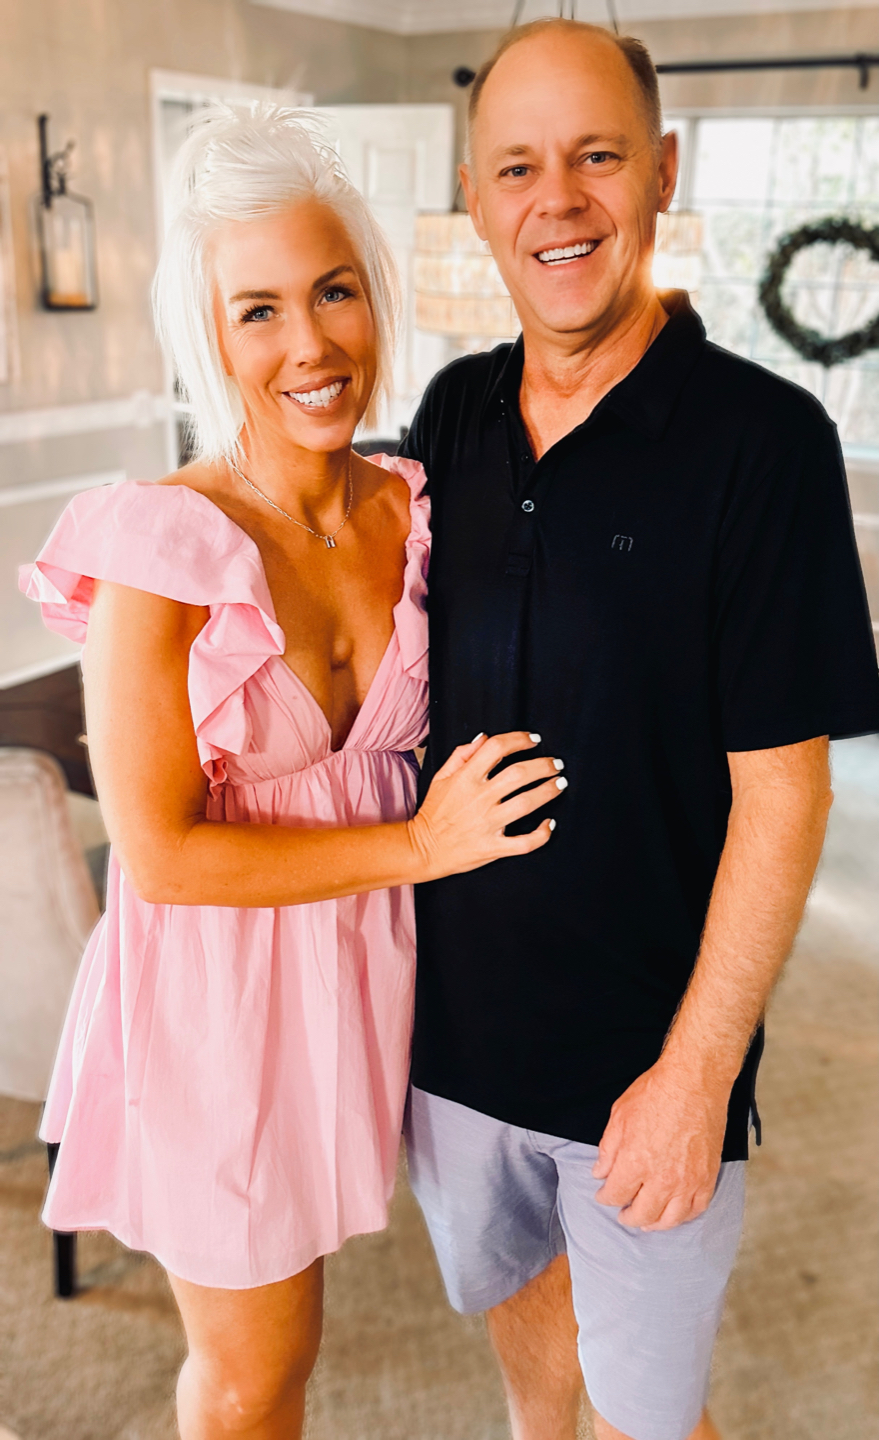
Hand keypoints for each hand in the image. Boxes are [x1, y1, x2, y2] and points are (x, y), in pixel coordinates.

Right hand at [409, 731, 564, 880]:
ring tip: (560, 783)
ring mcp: (488, 824)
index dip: (519, 739)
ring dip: (548, 791)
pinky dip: (542, 834)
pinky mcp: (494, 847)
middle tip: (555, 764)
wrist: (424, 849)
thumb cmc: (434, 812)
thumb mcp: (441, 777)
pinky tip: (550, 823)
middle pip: (519, 774)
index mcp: (466, 778)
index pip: (497, 748)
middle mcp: (479, 799)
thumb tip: (484, 738)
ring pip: (526, 803)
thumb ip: (462, 754)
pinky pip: (525, 842)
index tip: (533, 740)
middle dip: (543, 765)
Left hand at [592, 1058, 728, 1230]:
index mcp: (635, 1162)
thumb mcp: (619, 1116)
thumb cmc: (655, 1093)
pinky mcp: (707, 1177)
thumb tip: (599, 1173)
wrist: (694, 1082)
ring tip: (646, 1222)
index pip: (615, 1194)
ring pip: (669, 1219)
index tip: (602, 1194)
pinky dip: (684, 1216)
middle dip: (627, 1216)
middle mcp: (662, 1178)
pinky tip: (675, 1214)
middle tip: (623, 1214)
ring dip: (654, 1224)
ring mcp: (687, 1181)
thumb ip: (608, 1150)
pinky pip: (696, 1208)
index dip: (605, 1197)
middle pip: (641, 1214)